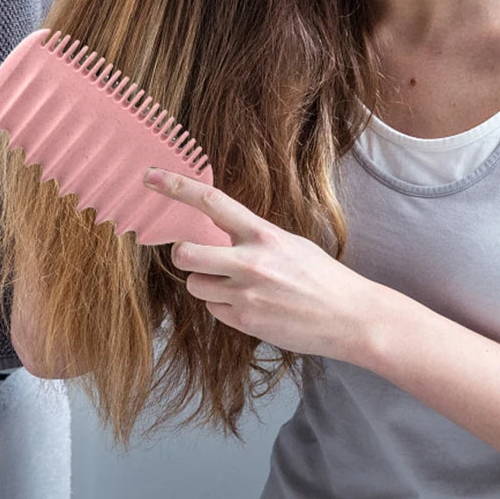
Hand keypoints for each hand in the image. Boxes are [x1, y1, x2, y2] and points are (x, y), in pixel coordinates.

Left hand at [143, 167, 377, 360]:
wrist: (349, 317)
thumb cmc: (320, 276)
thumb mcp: (288, 242)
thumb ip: (251, 236)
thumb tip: (216, 231)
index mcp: (262, 234)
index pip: (211, 202)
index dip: (176, 187)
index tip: (150, 176)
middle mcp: (250, 262)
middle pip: (185, 254)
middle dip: (183, 255)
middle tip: (195, 256)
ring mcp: (245, 294)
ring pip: (196, 285)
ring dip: (207, 284)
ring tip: (238, 286)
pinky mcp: (245, 322)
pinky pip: (213, 310)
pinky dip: (224, 307)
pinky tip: (251, 305)